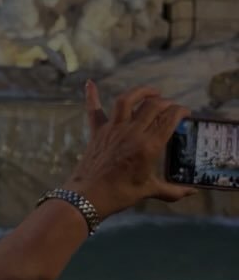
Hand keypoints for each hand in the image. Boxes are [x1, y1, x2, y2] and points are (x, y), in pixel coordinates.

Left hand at [64, 82, 195, 218]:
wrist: (88, 197)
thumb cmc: (120, 194)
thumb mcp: (149, 190)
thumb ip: (172, 190)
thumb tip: (191, 192)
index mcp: (149, 145)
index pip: (170, 118)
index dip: (181, 111)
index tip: (185, 112)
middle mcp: (132, 132)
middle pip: (153, 105)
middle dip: (166, 102)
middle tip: (170, 106)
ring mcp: (112, 129)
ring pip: (127, 100)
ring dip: (140, 91)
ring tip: (151, 92)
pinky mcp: (97, 132)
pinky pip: (93, 110)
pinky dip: (91, 95)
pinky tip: (89, 83)